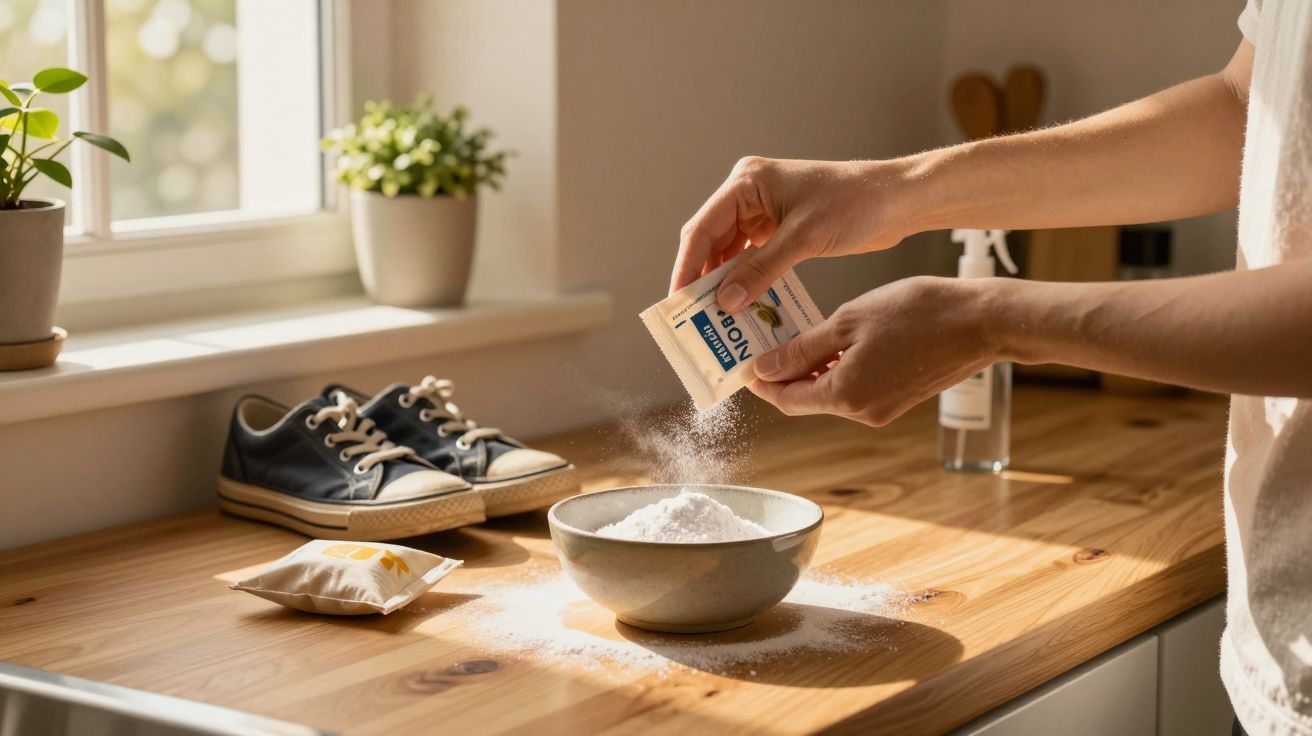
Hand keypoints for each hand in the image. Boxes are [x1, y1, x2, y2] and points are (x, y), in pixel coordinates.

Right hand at [671, 156, 913, 311]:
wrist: (897, 200)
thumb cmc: (854, 204)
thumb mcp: (803, 238)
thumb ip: (760, 270)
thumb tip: (724, 302)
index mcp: (746, 183)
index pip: (702, 229)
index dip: (687, 267)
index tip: (678, 301)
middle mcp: (748, 194)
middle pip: (710, 242)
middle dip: (703, 279)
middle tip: (694, 317)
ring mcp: (763, 212)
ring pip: (729, 253)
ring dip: (725, 284)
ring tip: (716, 318)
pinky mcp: (779, 230)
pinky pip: (752, 259)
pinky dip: (747, 282)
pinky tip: (744, 307)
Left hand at [748, 277, 999, 426]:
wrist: (983, 322)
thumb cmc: (919, 312)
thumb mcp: (850, 321)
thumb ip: (804, 348)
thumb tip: (765, 369)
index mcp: (845, 395)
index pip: (787, 400)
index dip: (762, 383)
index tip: (745, 364)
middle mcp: (862, 412)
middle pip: (807, 400)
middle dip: (784, 375)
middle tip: (766, 344)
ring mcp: (883, 409)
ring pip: (832, 394)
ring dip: (812, 371)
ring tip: (797, 337)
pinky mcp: (900, 399)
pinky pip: (856, 389)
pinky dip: (838, 370)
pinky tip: (835, 343)